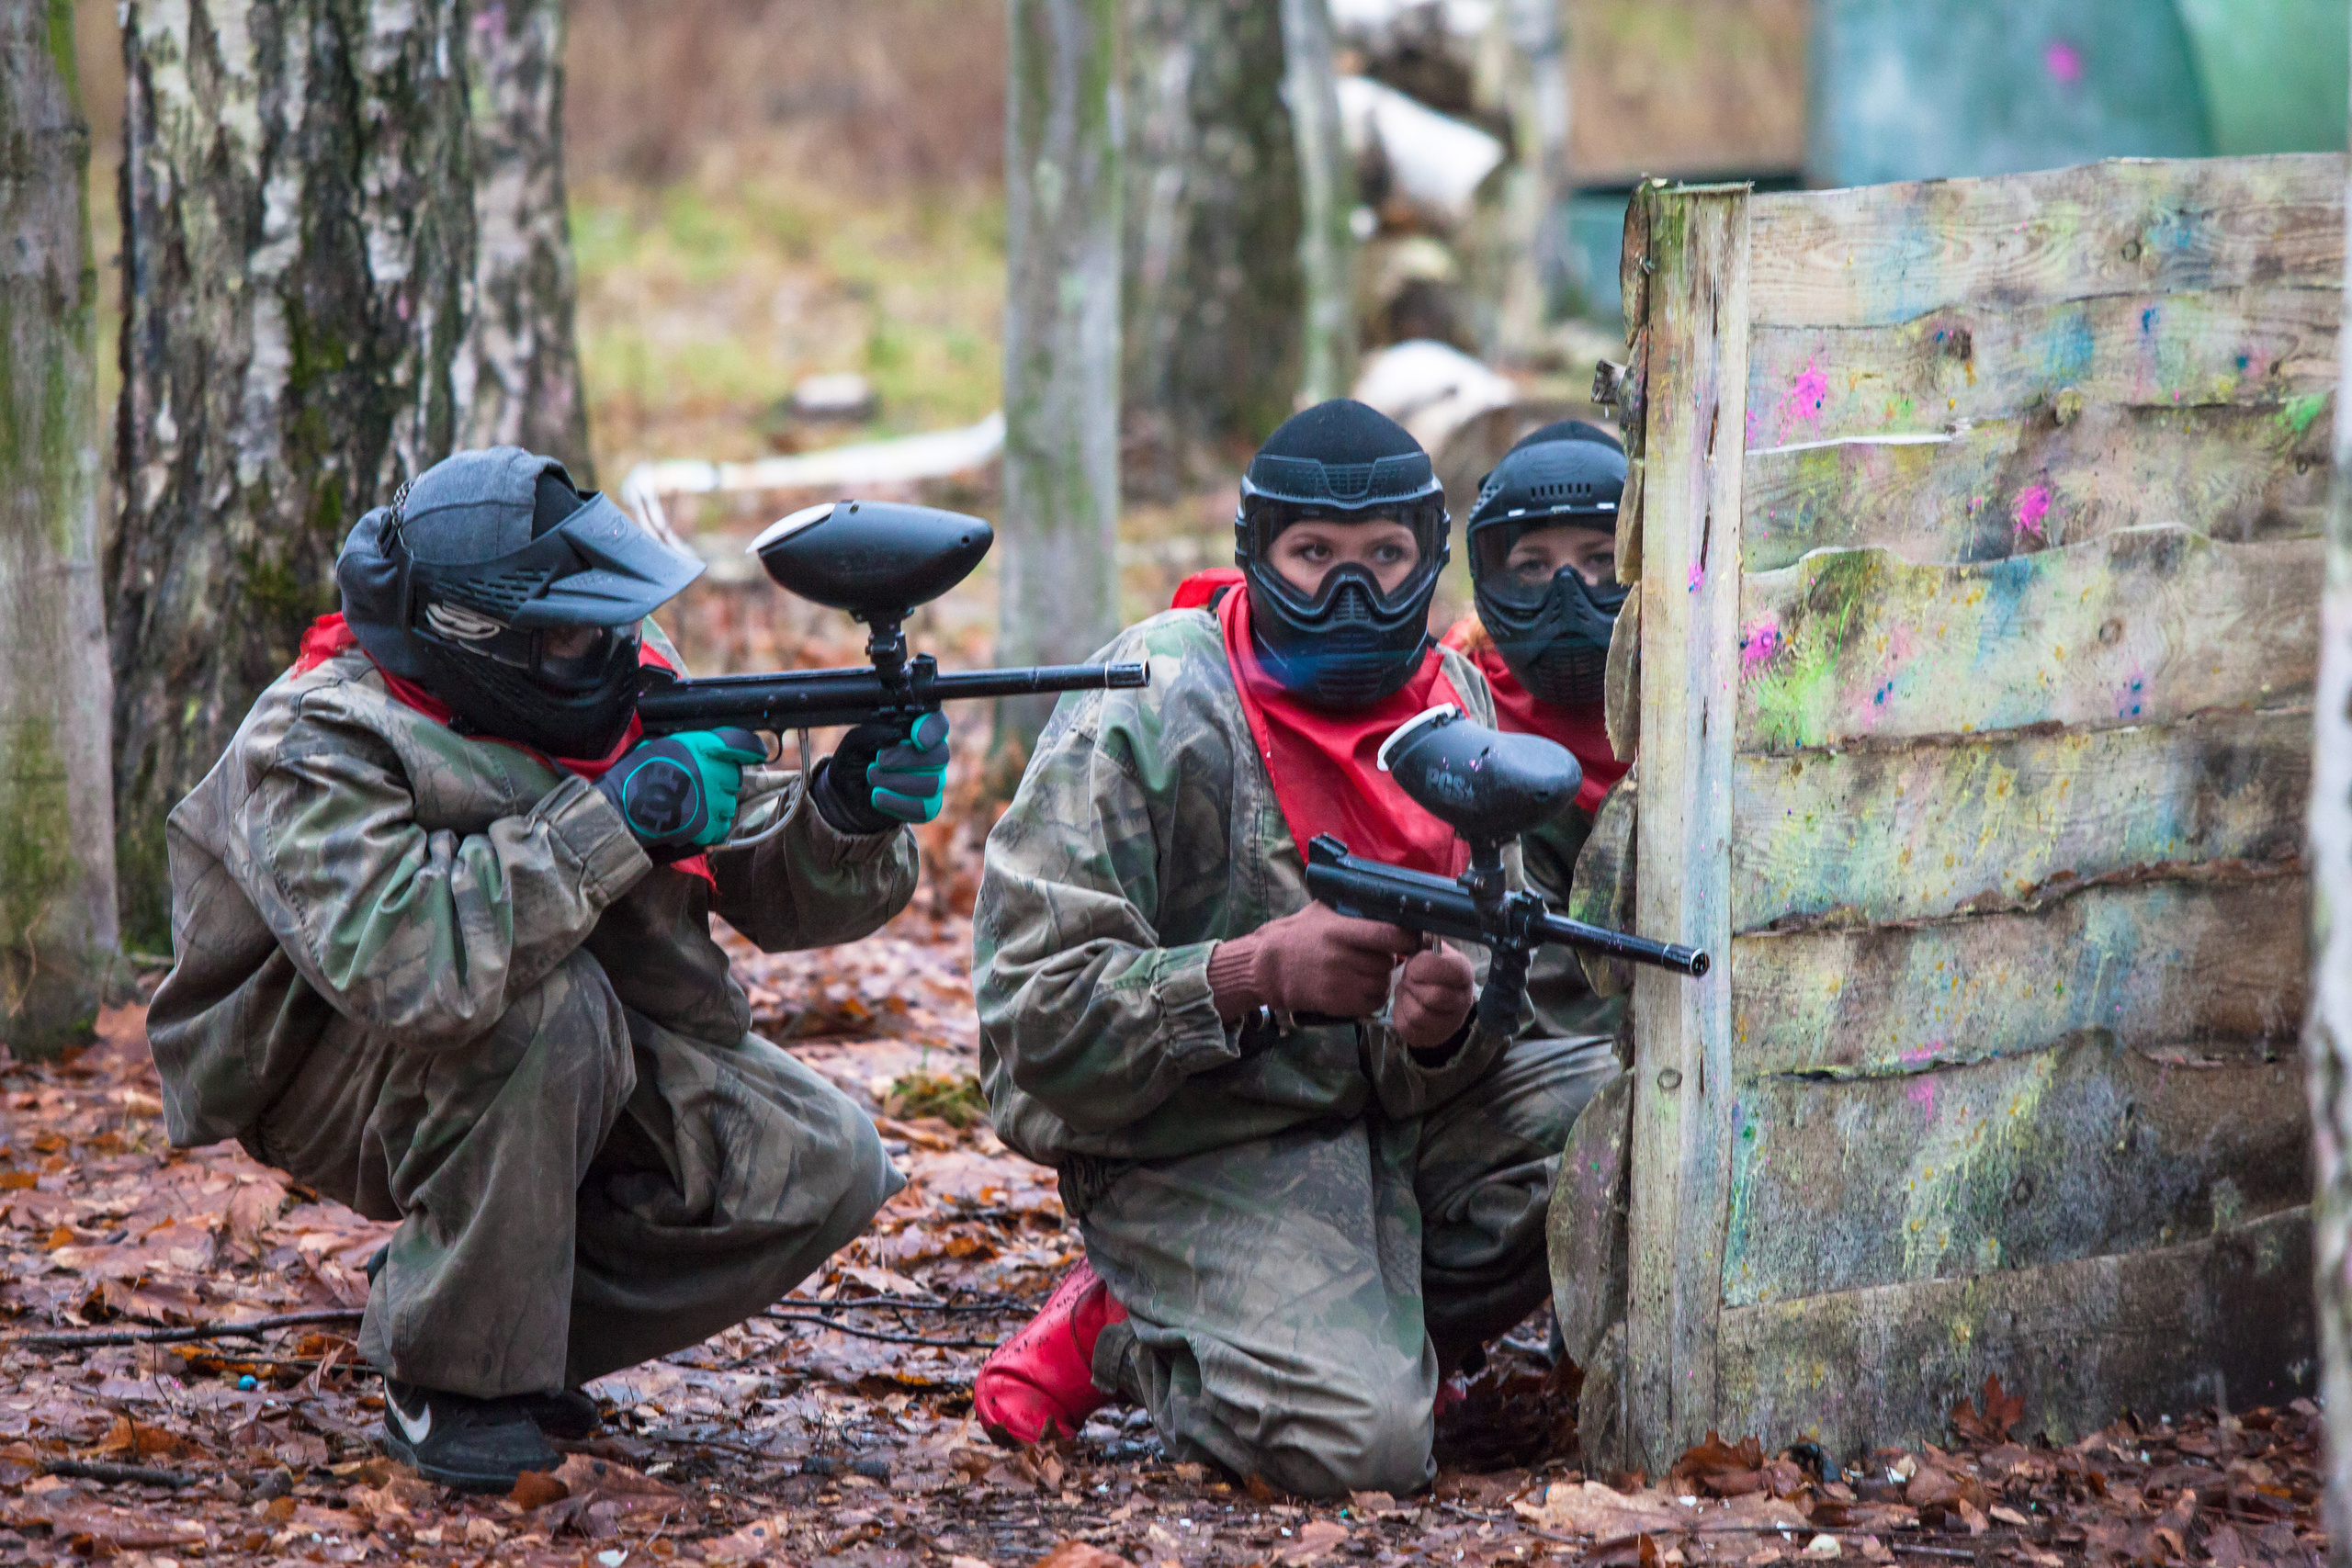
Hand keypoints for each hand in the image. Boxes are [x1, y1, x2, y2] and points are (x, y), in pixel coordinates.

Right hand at [595, 727, 764, 850]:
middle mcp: (708, 771)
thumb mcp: (664, 746)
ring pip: (729, 804)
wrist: (619, 809)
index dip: (751, 747)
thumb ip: (694, 747)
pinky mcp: (705, 825)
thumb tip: (719, 751)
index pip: (738, 743)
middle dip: (723, 783)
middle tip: (701, 788)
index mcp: (698, 747)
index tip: (758, 753)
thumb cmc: (635, 774)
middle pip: (734, 778)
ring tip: (691, 806)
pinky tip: (693, 822)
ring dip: (717, 806)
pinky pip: (721, 827)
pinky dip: (711, 827)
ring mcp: (709, 799)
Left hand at [813, 711, 949, 833]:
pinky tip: (877, 796)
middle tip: (880, 760)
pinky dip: (897, 803)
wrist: (847, 793)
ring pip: (932, 784)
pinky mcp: (927, 807)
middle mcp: (932, 754)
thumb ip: (874, 733)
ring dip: (896, 781)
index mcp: (919, 729)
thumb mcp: (856, 741)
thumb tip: (894, 735)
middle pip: (940, 756)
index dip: (932, 730)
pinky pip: (924, 808)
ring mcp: (933, 781)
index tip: (915, 738)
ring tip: (872, 778)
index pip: (939, 724)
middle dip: (908, 759)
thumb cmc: (856, 759)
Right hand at [1206, 902, 1420, 1022]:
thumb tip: (1388, 902)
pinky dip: (1373, 996)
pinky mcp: (1335, 1004)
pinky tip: (1363, 987)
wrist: (1268, 966)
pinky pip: (1371, 1003)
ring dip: (1381, 979)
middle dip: (1387, 959)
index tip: (1409, 938)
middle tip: (1377, 955)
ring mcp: (1339, 983)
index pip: (1388, 935)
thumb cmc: (1299, 933)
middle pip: (1387, 962)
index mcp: (1340, 931)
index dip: (1406, 938)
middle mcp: (1342, 957)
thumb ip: (1353, 909)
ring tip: (1368, 971)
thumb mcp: (1323, 911)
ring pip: (1381, 984)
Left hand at [1391, 942, 1475, 1049]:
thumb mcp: (1429, 946)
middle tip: (1408, 977)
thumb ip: (1422, 940)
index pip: (1453, 970)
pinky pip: (1409, 1030)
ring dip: (1406, 1000)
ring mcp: (1451, 1022)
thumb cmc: (1429, 965)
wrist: (1431, 990)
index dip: (1426, 966)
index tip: (1413, 963)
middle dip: (1413, 984)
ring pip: (1419, 1016)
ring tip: (1408, 990)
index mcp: (1464, 972)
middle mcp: (1464, 1000)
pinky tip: (1406, 1004)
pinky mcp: (1433, 1037)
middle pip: (1434, 997)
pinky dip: (1401, 1014)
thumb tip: (1405, 932)